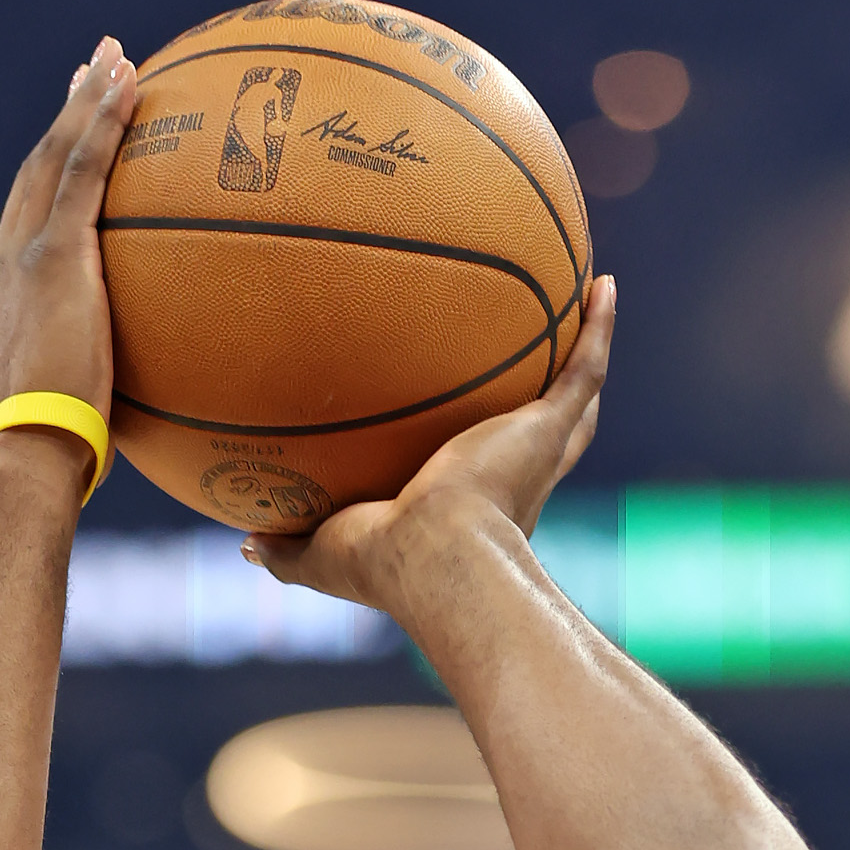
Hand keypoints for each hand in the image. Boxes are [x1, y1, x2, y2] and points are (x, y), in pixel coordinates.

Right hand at [0, 39, 137, 461]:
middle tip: (95, 68)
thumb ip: (97, 373)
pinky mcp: (53, 256)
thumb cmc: (55, 450)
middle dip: (67, 114)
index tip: (73, 129)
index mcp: (6, 287)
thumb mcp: (77, 400)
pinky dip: (101, 123)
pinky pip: (82, 172)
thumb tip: (144, 388)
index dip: (51, 164)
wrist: (28, 451)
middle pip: (38, 167)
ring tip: (115, 58)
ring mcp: (25, 252)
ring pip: (56, 156)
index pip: (30, 211)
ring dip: (86, 101)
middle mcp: (6, 257)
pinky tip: (127, 87)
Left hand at [245, 275, 616, 617]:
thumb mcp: (322, 555)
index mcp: (469, 506)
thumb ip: (288, 547)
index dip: (478, 448)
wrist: (435, 560)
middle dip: (543, 403)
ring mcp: (537, 450)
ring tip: (587, 302)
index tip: (464, 425)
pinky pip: (584, 369)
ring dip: (583, 352)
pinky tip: (605, 282)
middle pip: (541, 433)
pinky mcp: (548, 431)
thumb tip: (244, 543)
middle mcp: (513, 477)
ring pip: (573, 398)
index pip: (481, 473)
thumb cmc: (383, 567)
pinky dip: (600, 329)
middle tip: (538, 358)